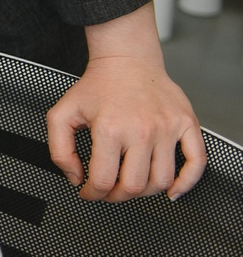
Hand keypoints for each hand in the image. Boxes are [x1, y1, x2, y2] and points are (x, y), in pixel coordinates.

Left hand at [49, 8, 203, 199]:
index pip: (103, 181)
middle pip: (134, 186)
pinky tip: (172, 191)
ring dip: (145, 193)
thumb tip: (76, 177)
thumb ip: (59, 150)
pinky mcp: (187, 124)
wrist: (126, 60)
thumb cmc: (97, 86)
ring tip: (131, 186)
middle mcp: (142, 130)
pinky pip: (197, 162)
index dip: (92, 194)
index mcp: (110, 129)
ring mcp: (167, 128)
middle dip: (117, 196)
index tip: (89, 192)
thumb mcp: (62, 114)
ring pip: (162, 180)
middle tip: (108, 192)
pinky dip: (187, 183)